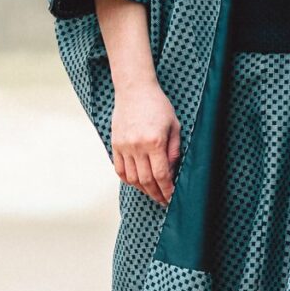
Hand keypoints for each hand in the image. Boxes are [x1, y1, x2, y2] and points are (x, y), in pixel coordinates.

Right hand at [109, 82, 180, 203]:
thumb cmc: (158, 105)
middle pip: (146, 180)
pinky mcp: (115, 144)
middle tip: (163, 201)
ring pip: (132, 178)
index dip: (167, 190)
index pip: (161, 175)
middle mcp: (137, 147)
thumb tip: (172, 171)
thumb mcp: (174, 125)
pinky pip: (120, 169)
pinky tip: (137, 183)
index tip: (172, 197)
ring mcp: (124, 146)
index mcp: (155, 142)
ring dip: (143, 189)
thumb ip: (174, 150)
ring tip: (152, 193)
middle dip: (156, 194)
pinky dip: (128, 179)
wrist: (134, 90)